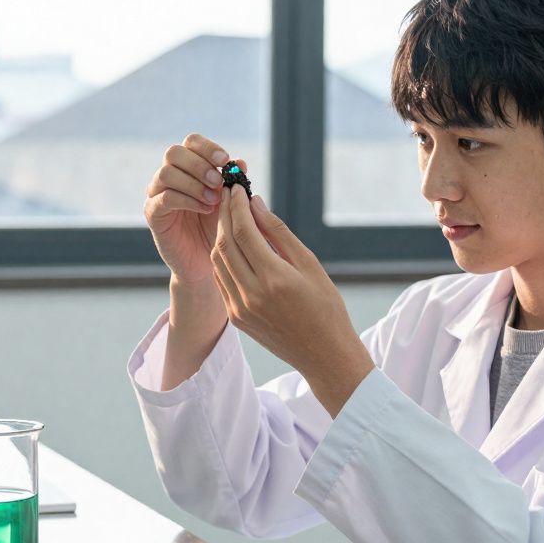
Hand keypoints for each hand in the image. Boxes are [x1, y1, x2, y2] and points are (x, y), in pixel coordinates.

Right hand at [144, 133, 246, 284]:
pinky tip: (204, 209)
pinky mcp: (153, 213)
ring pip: (166, 173)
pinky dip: (187, 200)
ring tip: (213, 200)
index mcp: (188, 167)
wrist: (205, 261)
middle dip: (199, 164)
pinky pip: (164, 198)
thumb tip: (240, 161)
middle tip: (218, 182)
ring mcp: (157, 193)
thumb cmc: (218, 228)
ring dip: (193, 183)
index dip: (207, 147)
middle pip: (174, 152)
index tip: (225, 160)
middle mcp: (169, 176)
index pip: (191, 142)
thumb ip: (233, 182)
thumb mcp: (230, 203)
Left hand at [211, 186, 374, 414]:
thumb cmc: (326, 307)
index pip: (243, 232)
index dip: (237, 206)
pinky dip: (222, 258)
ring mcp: (240, 309)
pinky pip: (221, 280)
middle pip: (224, 244)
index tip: (237, 187)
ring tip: (229, 215)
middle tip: (228, 195)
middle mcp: (251, 294)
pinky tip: (231, 244)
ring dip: (219, 235)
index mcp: (273, 279)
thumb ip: (279, 233)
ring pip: (218, 262)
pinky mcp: (236, 319)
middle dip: (224, 215)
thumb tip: (256, 204)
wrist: (324, 355)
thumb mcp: (309, 265)